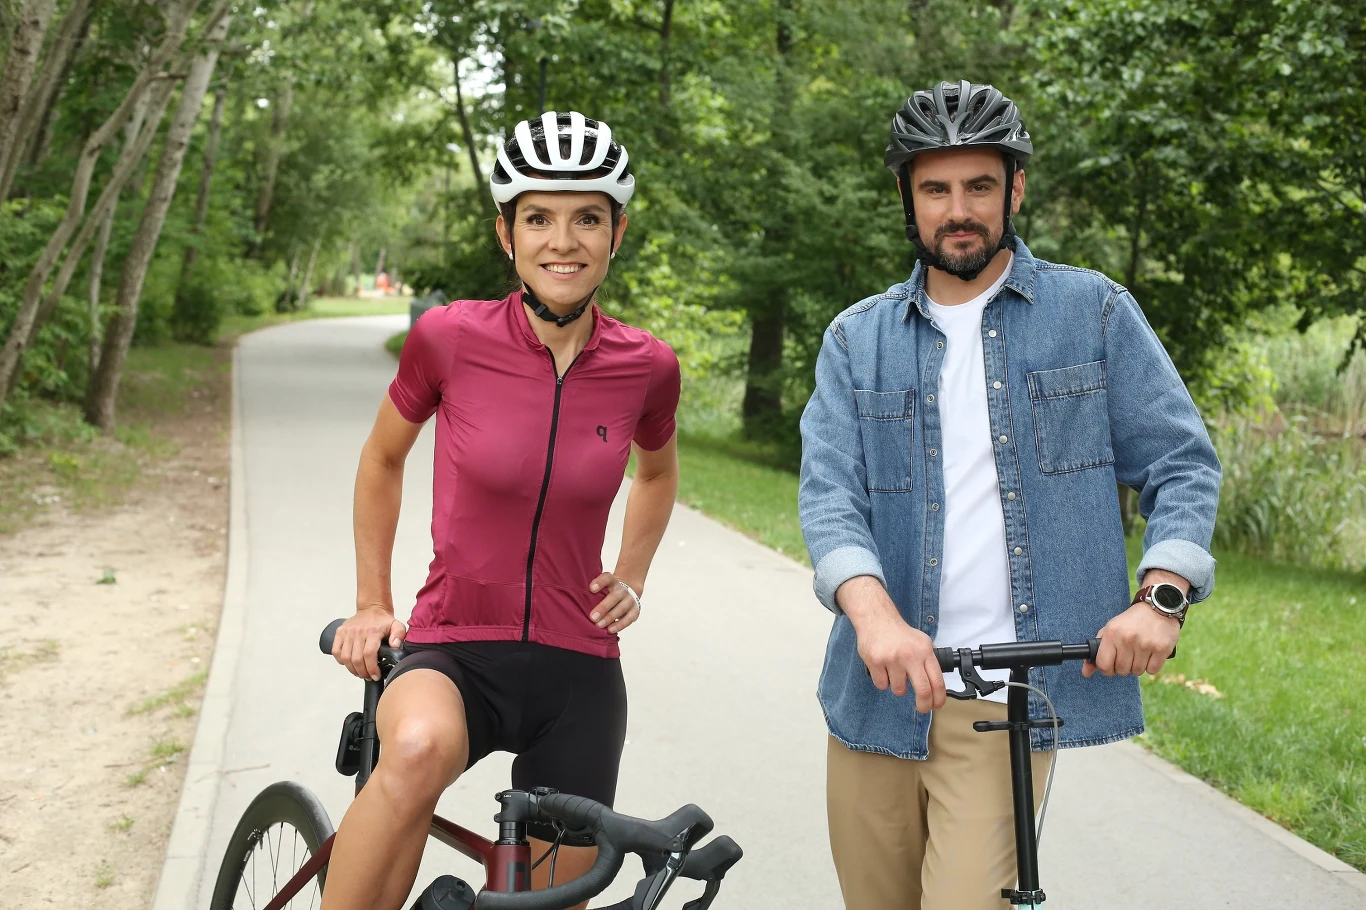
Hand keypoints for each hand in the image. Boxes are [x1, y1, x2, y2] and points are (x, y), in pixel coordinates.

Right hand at [331, 605, 406, 681]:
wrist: (372, 609)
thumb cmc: (383, 621)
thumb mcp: (397, 626)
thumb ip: (399, 635)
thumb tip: (395, 645)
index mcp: (372, 631)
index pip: (369, 654)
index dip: (372, 668)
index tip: (376, 676)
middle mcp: (358, 632)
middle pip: (357, 659)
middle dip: (363, 672)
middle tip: (368, 676)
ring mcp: (347, 632)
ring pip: (346, 657)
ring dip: (352, 669)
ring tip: (360, 673)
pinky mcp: (339, 632)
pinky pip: (336, 651)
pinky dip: (341, 661)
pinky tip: (349, 664)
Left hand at [588, 573, 641, 633]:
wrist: (627, 594)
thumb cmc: (607, 594)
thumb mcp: (601, 589)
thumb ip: (590, 593)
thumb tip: (573, 601)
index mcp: (612, 582)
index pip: (607, 578)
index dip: (600, 582)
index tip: (591, 589)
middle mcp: (622, 590)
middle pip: (614, 596)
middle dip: (603, 607)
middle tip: (592, 617)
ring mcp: (629, 600)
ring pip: (621, 608)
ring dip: (610, 617)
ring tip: (599, 625)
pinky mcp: (635, 611)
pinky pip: (629, 618)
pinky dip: (620, 625)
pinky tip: (610, 630)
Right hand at [840, 580, 944, 712]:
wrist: (876, 619)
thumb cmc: (899, 633)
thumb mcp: (922, 641)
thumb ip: (929, 660)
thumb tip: (937, 683)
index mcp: (925, 651)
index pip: (937, 681)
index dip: (939, 698)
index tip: (937, 705)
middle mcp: (910, 655)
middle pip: (922, 690)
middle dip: (923, 705)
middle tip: (921, 708)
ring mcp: (892, 659)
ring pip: (899, 690)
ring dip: (897, 687)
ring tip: (894, 673)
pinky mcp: (876, 662)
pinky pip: (882, 685)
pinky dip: (882, 681)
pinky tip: (883, 669)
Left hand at [1083, 602, 1179, 678]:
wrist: (1158, 607)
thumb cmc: (1131, 622)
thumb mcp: (1110, 630)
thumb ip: (1097, 651)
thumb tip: (1086, 672)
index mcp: (1112, 634)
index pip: (1103, 665)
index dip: (1106, 669)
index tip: (1111, 666)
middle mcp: (1127, 639)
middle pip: (1122, 670)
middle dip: (1123, 666)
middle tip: (1128, 655)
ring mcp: (1145, 644)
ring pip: (1137, 671)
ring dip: (1138, 666)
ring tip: (1140, 652)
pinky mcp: (1161, 648)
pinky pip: (1152, 670)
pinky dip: (1151, 666)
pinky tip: (1150, 653)